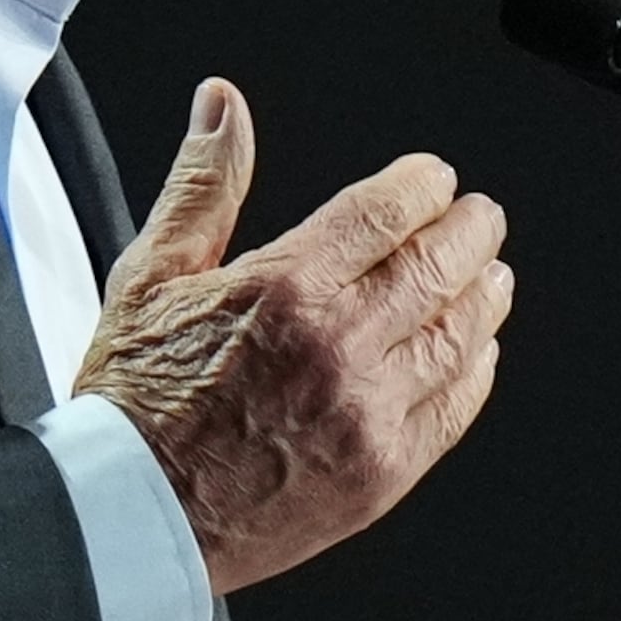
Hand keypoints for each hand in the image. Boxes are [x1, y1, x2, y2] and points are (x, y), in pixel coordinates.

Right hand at [75, 77, 512, 593]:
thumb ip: (204, 182)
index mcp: (285, 288)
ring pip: (458, 335)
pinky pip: (453, 410)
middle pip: (438, 266)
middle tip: (479, 217)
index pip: (387, 212)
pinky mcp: (381, 473)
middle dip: (470, 230)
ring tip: (490, 276)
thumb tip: (224, 106)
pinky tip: (476, 353)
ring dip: (484, 295)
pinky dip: (475, 372)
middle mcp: (337, 346)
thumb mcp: (152, 273)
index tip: (434, 180)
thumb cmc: (136, 402)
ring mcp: (367, 412)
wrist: (130, 514)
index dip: (424, 186)